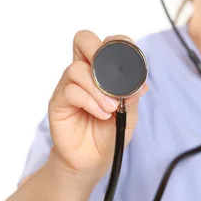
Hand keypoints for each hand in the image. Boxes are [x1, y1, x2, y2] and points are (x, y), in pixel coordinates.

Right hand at [48, 30, 147, 185]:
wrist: (95, 160)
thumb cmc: (110, 132)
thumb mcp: (130, 113)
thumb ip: (133, 95)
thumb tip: (141, 82)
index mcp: (102, 70)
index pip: (106, 42)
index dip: (118, 42)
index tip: (130, 59)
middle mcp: (84, 72)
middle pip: (83, 40)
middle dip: (98, 51)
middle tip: (111, 74)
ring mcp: (68, 85)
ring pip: (77, 69)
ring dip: (99, 89)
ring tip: (112, 108)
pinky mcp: (59, 102)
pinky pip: (71, 91)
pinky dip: (91, 102)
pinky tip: (101, 114)